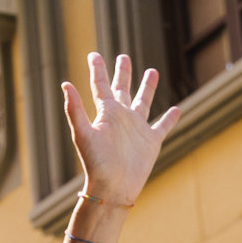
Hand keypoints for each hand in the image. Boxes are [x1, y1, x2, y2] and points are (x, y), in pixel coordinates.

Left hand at [61, 52, 181, 204]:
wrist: (113, 187)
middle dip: (122, 73)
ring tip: (151, 71)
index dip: (97, 70)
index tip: (93, 55)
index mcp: (105, 113)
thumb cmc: (96, 162)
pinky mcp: (151, 141)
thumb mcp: (84, 133)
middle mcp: (121, 117)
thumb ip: (75, 109)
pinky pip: (162, 126)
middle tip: (123, 57)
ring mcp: (137, 128)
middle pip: (122, 89)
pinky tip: (176, 109)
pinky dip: (170, 118)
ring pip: (144, 101)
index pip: (99, 86)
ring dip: (147, 87)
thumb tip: (65, 83)